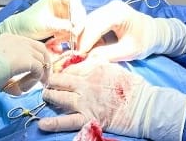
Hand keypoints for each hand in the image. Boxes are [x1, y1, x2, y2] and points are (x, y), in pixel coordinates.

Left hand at [0, 0, 86, 42]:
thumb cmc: (28, 23)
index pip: (75, 1)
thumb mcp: (45, 24)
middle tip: (73, 36)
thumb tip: (75, 29)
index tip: (76, 25)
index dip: (78, 13)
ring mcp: (64, 14)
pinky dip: (68, 36)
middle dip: (77, 25)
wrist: (19, 31)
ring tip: (59, 38)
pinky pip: (72, 30)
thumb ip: (61, 25)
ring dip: (71, 32)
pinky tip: (57, 39)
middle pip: (79, 12)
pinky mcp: (63, 24)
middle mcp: (63, 3)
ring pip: (77, 23)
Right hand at [0, 34, 49, 135]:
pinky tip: (19, 89)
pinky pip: (38, 69)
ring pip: (42, 60)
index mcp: (7, 37)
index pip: (31, 45)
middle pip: (41, 50)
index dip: (36, 60)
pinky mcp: (22, 59)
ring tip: (23, 88)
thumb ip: (7, 71)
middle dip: (44, 67)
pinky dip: (33, 81)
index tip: (34, 75)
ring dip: (37, 77)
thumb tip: (17, 86)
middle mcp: (15, 39)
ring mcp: (19, 47)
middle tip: (41, 82)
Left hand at [39, 62, 185, 140]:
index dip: (60, 69)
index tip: (54, 70)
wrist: (144, 107)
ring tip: (44, 96)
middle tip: (45, 82)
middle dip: (51, 81)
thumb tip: (82, 61)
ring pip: (60, 98)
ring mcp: (85, 102)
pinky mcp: (88, 119)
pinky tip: (42, 124)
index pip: (70, 67)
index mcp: (93, 69)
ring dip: (49, 97)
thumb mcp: (114, 68)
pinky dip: (54, 123)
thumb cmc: (132, 87)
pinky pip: (67, 121)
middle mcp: (86, 84)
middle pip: (61, 81)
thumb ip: (96, 64)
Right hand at [77, 0, 185, 61]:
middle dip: (82, 40)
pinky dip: (89, 35)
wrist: (153, 32)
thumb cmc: (144, 41)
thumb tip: (88, 58)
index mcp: (119, 13)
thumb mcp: (128, 52)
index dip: (85, 41)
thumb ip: (108, 54)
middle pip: (89, 22)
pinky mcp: (105, 12)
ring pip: (88, 22)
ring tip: (83, 53)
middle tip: (77, 56)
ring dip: (84, 38)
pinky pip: (92, 22)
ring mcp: (108, 7)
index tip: (78, 55)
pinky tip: (90, 46)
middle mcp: (111, 6)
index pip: (96, 26)